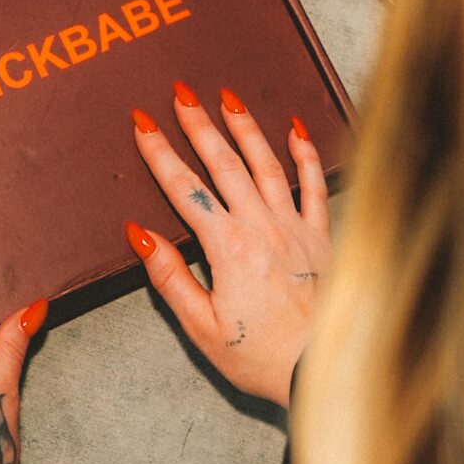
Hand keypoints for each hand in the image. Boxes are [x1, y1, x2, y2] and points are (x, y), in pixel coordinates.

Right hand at [126, 84, 332, 406]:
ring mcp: (295, 228)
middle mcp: (262, 227)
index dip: (160, 154)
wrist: (322, 369)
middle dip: (199, 125)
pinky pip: (315, 186)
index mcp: (228, 247)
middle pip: (224, 164)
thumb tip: (141, 236)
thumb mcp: (202, 327)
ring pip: (267, 165)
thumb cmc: (262, 356)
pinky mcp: (322, 237)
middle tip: (181, 94)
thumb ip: (171, 278)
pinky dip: (306, 155)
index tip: (143, 124)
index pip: (185, 189)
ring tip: (228, 98)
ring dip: (246, 129)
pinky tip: (296, 132)